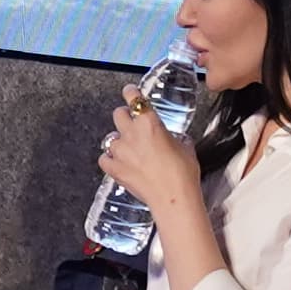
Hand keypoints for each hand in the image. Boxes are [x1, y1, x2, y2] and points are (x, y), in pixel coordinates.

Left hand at [98, 94, 202, 223]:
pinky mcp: (114, 168)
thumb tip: (176, 140)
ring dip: (119, 140)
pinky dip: (109, 159)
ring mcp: (120, 151)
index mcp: (150, 123)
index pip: (134, 98)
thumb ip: (177, 139)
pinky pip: (104, 158)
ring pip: (110, 137)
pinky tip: (117, 163)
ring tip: (128, 149)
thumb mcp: (186, 148)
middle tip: (131, 122)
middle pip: (118, 114)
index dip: (131, 92)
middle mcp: (132, 133)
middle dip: (124, 116)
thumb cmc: (182, 174)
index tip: (130, 92)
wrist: (173, 198)